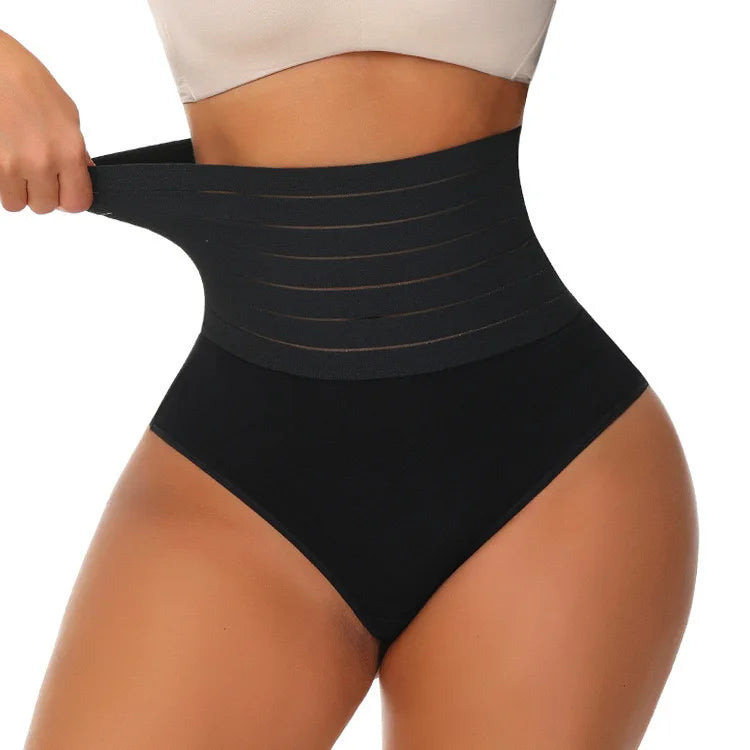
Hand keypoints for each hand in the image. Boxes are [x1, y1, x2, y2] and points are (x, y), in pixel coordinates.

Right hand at [0, 30, 94, 213]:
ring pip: (17, 203)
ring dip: (17, 190)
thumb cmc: (26, 81)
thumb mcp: (67, 115)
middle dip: (41, 193)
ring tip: (16, 163)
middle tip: (36, 171)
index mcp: (68, 152)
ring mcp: (10, 164)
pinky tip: (3, 157)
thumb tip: (84, 174)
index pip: (77, 203)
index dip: (70, 198)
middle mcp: (41, 162)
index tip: (64, 190)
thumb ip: (77, 152)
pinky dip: (0, 180)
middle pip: (45, 206)